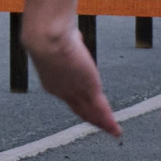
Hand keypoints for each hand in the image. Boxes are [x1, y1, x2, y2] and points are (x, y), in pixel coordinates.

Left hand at [23, 18, 120, 136]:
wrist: (45, 37)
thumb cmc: (48, 30)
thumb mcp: (59, 37)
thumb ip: (69, 40)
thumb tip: (74, 34)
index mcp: (51, 80)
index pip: (67, 94)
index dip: (77, 99)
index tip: (85, 102)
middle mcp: (61, 91)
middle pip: (78, 108)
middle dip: (90, 117)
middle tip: (99, 124)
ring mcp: (74, 91)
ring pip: (90, 112)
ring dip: (101, 123)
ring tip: (111, 131)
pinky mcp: (88, 88)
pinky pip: (100, 110)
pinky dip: (108, 122)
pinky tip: (116, 130)